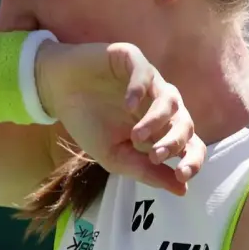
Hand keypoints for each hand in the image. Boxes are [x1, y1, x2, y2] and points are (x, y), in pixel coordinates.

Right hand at [36, 40, 205, 195]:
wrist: (56, 90)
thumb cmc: (87, 122)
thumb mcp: (114, 155)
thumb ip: (145, 171)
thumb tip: (182, 190)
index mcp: (160, 128)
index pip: (190, 144)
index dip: (192, 160)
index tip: (181, 176)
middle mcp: (160, 103)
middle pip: (185, 123)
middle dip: (174, 143)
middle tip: (156, 157)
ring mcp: (148, 80)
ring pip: (170, 99)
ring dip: (157, 121)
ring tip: (137, 136)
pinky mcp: (131, 59)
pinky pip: (145, 73)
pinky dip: (140, 90)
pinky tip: (127, 104)